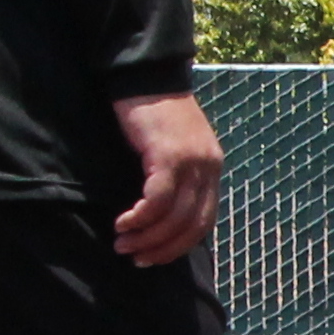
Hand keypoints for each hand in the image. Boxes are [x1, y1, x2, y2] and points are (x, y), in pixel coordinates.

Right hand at [110, 91, 220, 264]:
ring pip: (174, 217)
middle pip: (192, 225)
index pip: (203, 221)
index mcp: (211, 169)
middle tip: (136, 259)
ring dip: (147, 237)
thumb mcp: (167, 150)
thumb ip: (170, 178)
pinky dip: (140, 217)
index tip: (154, 257)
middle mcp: (208, 168)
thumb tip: (155, 215)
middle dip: (163, 248)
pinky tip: (122, 224)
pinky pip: (157, 199)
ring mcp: (192, 162)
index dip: (179, 245)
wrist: (144, 75)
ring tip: (122, 245)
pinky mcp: (169, 156)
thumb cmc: (148, 114)